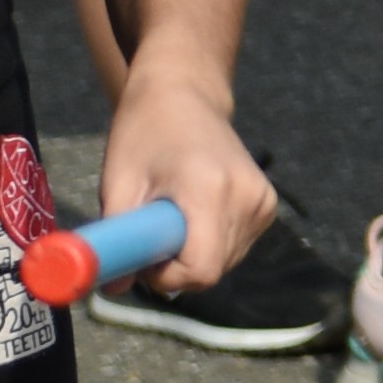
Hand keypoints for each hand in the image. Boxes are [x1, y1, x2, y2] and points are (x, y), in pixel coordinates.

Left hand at [99, 86, 284, 298]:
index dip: (166, 276)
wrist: (185, 93)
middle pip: (212, 270)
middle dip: (175, 267)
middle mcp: (247, 197)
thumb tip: (115, 289)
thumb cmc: (143, 131)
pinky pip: (234, 248)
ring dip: (192, 255)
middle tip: (150, 233)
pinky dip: (210, 243)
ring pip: (224, 263)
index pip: (201, 268)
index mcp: (210, 188)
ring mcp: (263, 202)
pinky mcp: (267, 205)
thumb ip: (118, 237)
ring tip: (172, 215)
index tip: (143, 257)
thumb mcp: (119, 182)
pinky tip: (194, 212)